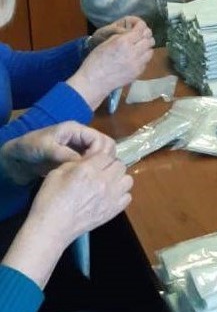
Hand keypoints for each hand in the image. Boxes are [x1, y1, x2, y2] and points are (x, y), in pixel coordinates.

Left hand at [0, 123, 114, 184]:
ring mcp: (79, 149)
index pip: (100, 140)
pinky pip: (90, 165)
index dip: (100, 154)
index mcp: (77, 130)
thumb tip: (84, 165)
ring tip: (90, 179)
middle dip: (103, 160)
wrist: (15, 158)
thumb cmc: (30, 147)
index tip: (92, 168)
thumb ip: (65, 154)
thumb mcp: (46, 148)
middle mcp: (82, 138)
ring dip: (98, 166)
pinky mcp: (75, 160)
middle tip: (94, 175)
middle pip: (105, 147)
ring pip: (100, 157)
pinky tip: (85, 181)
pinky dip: (91, 171)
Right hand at [28, 152, 131, 248]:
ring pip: (128, 180)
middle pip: (120, 165)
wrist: (50, 229)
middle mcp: (104, 181)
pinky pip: (127, 197)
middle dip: (111, 167)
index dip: (99, 158)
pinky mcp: (113, 211)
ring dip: (119, 180)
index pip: (106, 155)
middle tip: (100, 173)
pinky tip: (109, 198)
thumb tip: (89, 160)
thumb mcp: (57, 172)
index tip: (93, 164)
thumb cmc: (49, 200)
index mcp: (89, 169)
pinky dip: (121, 196)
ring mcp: (111, 197)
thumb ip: (76, 162)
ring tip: (107, 185)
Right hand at [69, 21, 154, 108]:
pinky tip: (135, 59)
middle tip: (139, 37)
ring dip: (146, 48)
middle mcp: (134, 52)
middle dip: (145, 36)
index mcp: (124, 42)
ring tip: (138, 48)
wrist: (93, 82)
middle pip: (150, 39)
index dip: (141, 25)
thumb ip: (120, 36)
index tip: (138, 26)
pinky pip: (146, 62)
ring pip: (151, 51)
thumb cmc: (95, 61)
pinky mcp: (138, 73)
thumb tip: (130, 33)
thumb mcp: (105, 43)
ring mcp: (137, 63)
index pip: (141, 28)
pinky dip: (143, 58)